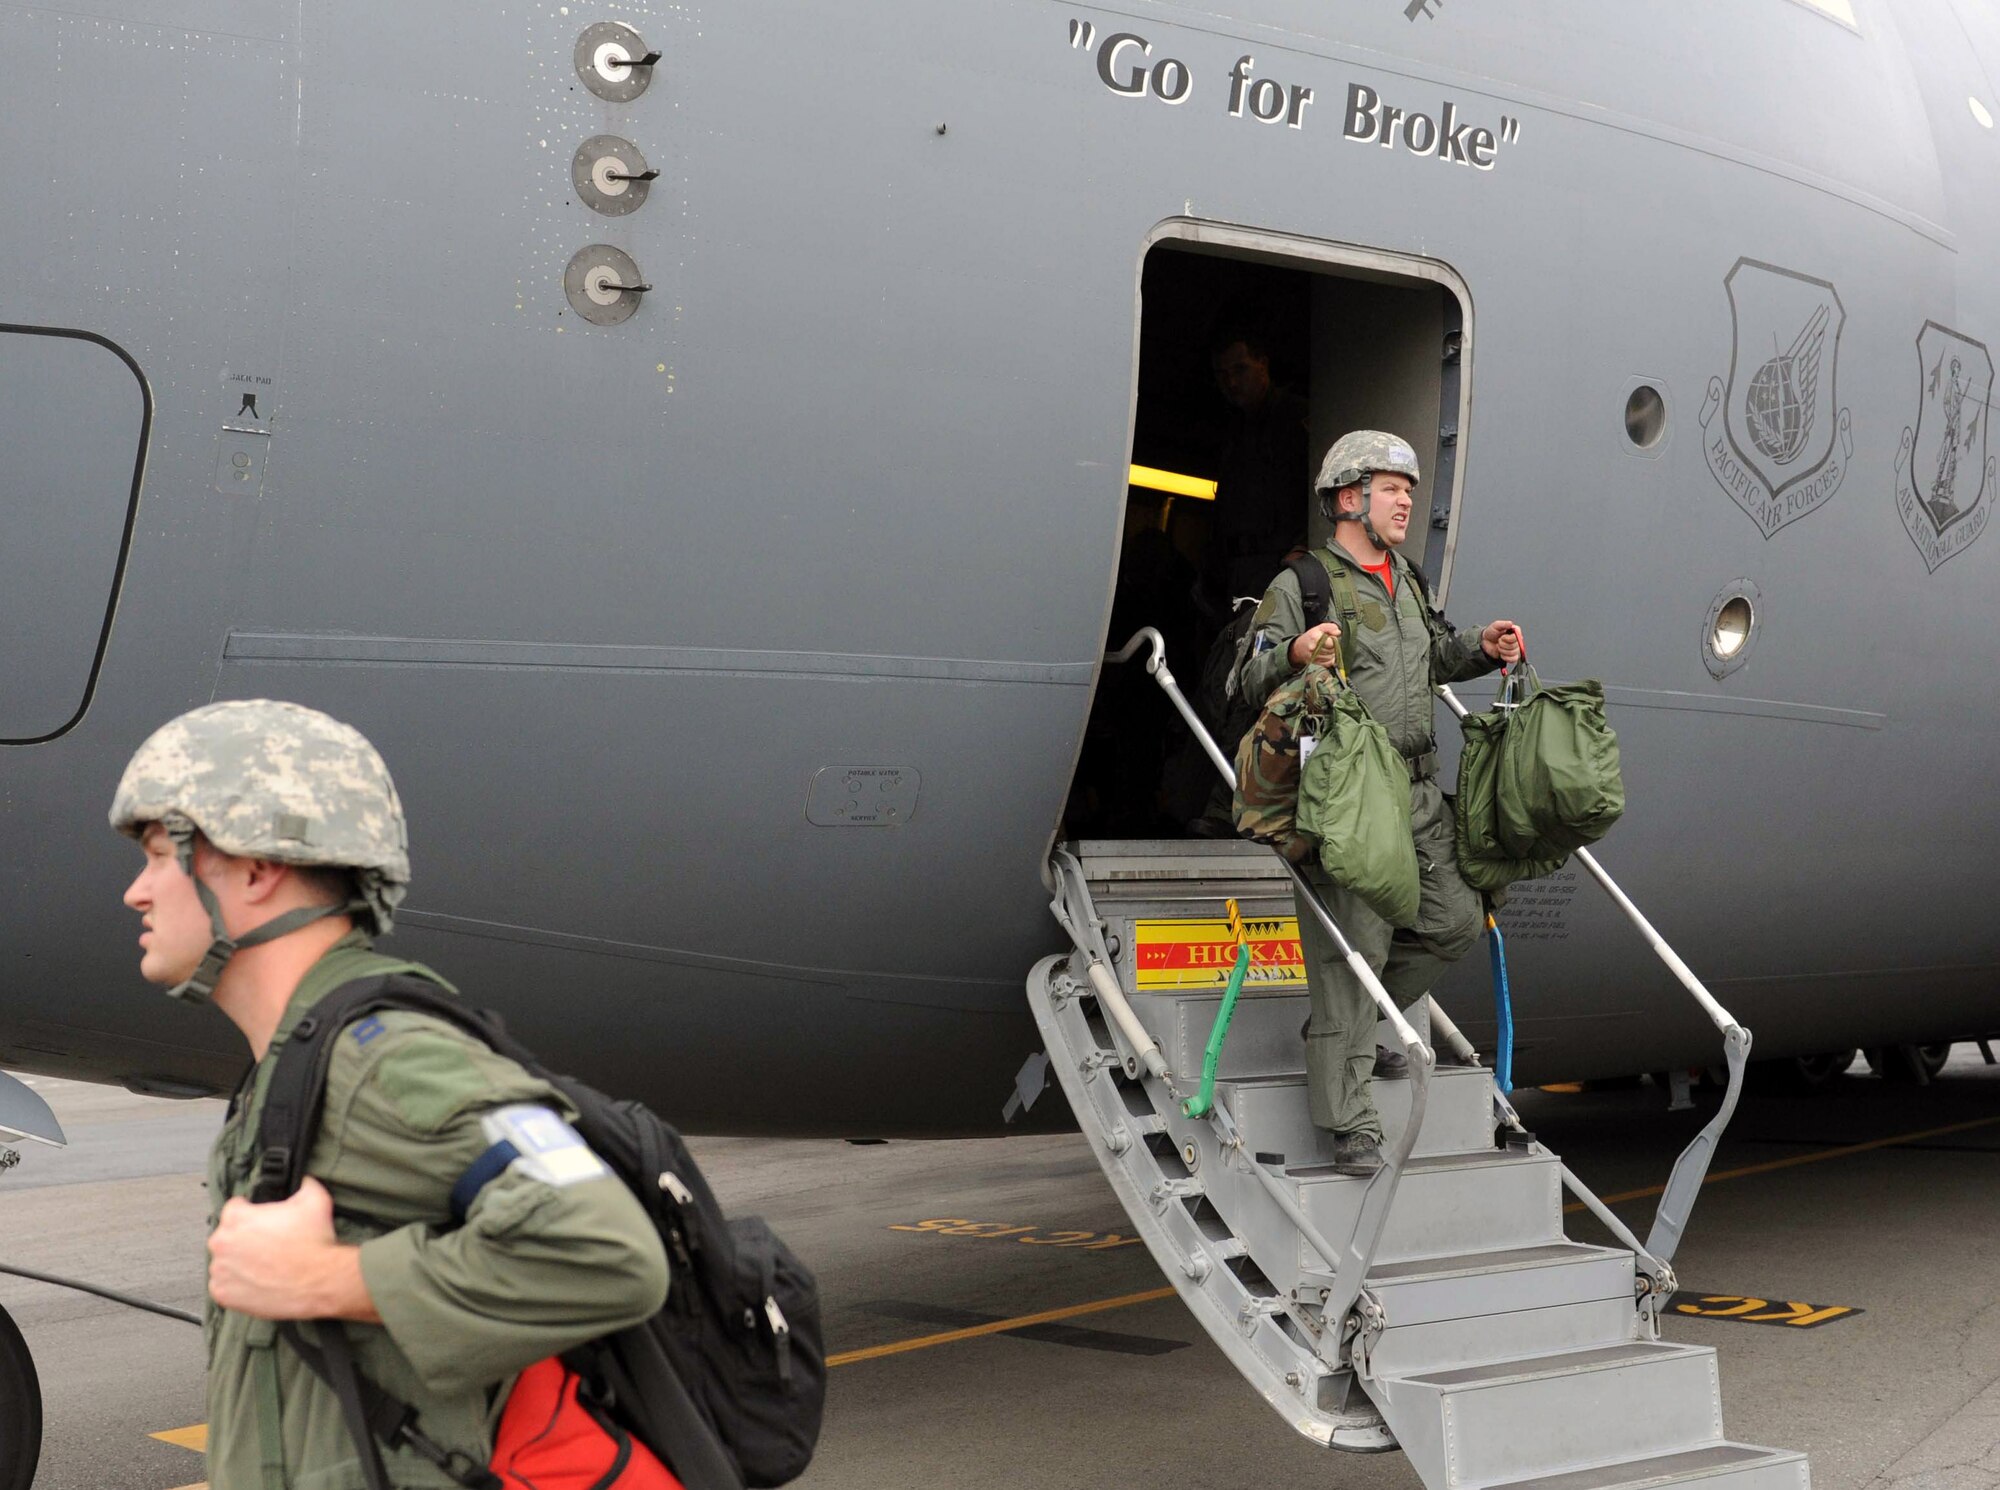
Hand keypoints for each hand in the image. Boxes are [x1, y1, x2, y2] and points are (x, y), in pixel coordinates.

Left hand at [208, 1177, 376, 1320]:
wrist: (321, 1282)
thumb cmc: (315, 1243)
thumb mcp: (315, 1198)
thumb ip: (303, 1183)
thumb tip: (303, 1178)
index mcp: (237, 1218)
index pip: (235, 1207)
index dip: (252, 1210)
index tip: (263, 1219)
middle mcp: (222, 1243)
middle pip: (226, 1235)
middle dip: (244, 1237)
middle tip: (268, 1243)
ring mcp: (220, 1270)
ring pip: (224, 1261)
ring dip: (239, 1261)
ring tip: (265, 1264)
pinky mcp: (223, 1294)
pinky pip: (222, 1285)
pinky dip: (236, 1284)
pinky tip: (258, 1280)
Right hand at [1287, 622, 1341, 667]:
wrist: (1298, 648)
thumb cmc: (1311, 637)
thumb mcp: (1319, 628)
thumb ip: (1330, 627)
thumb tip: (1338, 633)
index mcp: (1315, 638)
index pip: (1332, 642)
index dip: (1334, 640)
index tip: (1331, 638)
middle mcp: (1313, 648)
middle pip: (1332, 650)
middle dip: (1333, 646)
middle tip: (1328, 643)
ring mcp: (1314, 657)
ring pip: (1331, 657)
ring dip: (1331, 653)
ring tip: (1326, 649)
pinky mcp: (1315, 664)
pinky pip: (1329, 663)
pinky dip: (1330, 659)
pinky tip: (1326, 655)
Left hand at [1481, 621, 1523, 664]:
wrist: (1485, 642)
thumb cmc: (1492, 633)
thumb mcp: (1495, 625)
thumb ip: (1503, 624)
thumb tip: (1511, 624)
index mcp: (1515, 632)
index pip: (1517, 637)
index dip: (1508, 638)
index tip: (1502, 637)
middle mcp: (1517, 640)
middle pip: (1514, 646)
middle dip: (1503, 644)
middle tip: (1499, 641)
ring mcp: (1516, 648)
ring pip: (1513, 652)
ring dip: (1502, 650)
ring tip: (1499, 646)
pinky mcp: (1513, 656)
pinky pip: (1513, 659)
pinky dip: (1505, 657)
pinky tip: (1501, 653)